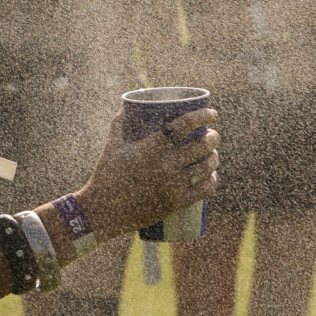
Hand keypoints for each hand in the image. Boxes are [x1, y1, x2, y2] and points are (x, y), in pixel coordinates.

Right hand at [76, 107, 219, 240]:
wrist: (100, 211)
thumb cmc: (105, 174)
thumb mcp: (112, 145)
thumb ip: (120, 123)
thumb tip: (127, 104)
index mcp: (151, 147)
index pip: (185, 125)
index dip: (203, 116)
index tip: (212, 114)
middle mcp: (164, 165)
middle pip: (201, 145)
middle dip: (213, 138)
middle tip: (212, 135)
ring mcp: (171, 186)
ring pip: (205, 167)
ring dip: (214, 158)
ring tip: (213, 154)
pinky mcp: (174, 204)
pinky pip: (202, 190)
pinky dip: (211, 181)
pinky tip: (211, 176)